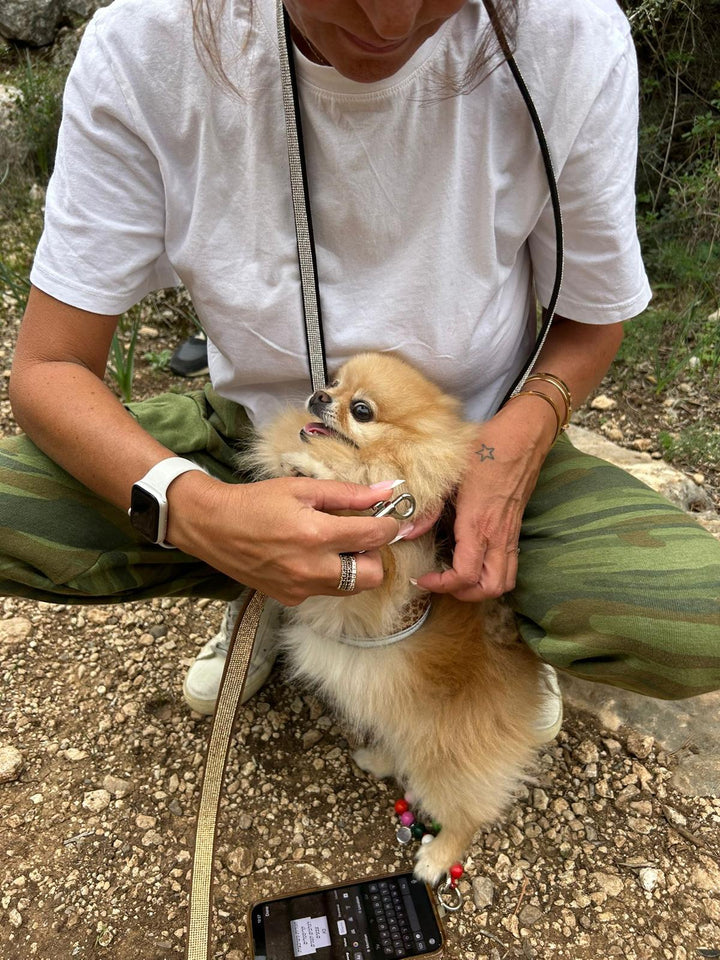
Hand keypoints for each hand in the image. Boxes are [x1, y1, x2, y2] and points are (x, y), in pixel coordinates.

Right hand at [166, 473, 403, 604]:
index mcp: (316, 535)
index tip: (387, 518)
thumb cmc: (256, 502)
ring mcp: (301, 588)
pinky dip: (327, 575)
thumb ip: (346, 494)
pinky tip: (308, 556)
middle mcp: (312, 568)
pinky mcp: (290, 598)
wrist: (213, 527)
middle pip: (373, 575)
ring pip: (351, 587)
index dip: (388, 525)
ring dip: (353, 567)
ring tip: (334, 545)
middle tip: (359, 536)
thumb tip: (383, 493)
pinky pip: (325, 591)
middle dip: (374, 555)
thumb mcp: (301, 489)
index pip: (374, 537)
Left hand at [414, 401, 554, 600]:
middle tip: (441, 583)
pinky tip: (472, 560)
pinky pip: (509, 565)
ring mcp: (510, 534)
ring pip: (504, 581)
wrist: (524, 436)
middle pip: (489, 588)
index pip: (465, 575)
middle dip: (464, 594)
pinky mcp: (515, 529)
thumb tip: (406, 531)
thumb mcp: (450, 475)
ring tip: (457, 578)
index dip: (442, 585)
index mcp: (478, 524)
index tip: (423, 578)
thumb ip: (428, 508)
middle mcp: (497, 535)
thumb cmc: (487, 449)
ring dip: (481, 588)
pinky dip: (492, 574)